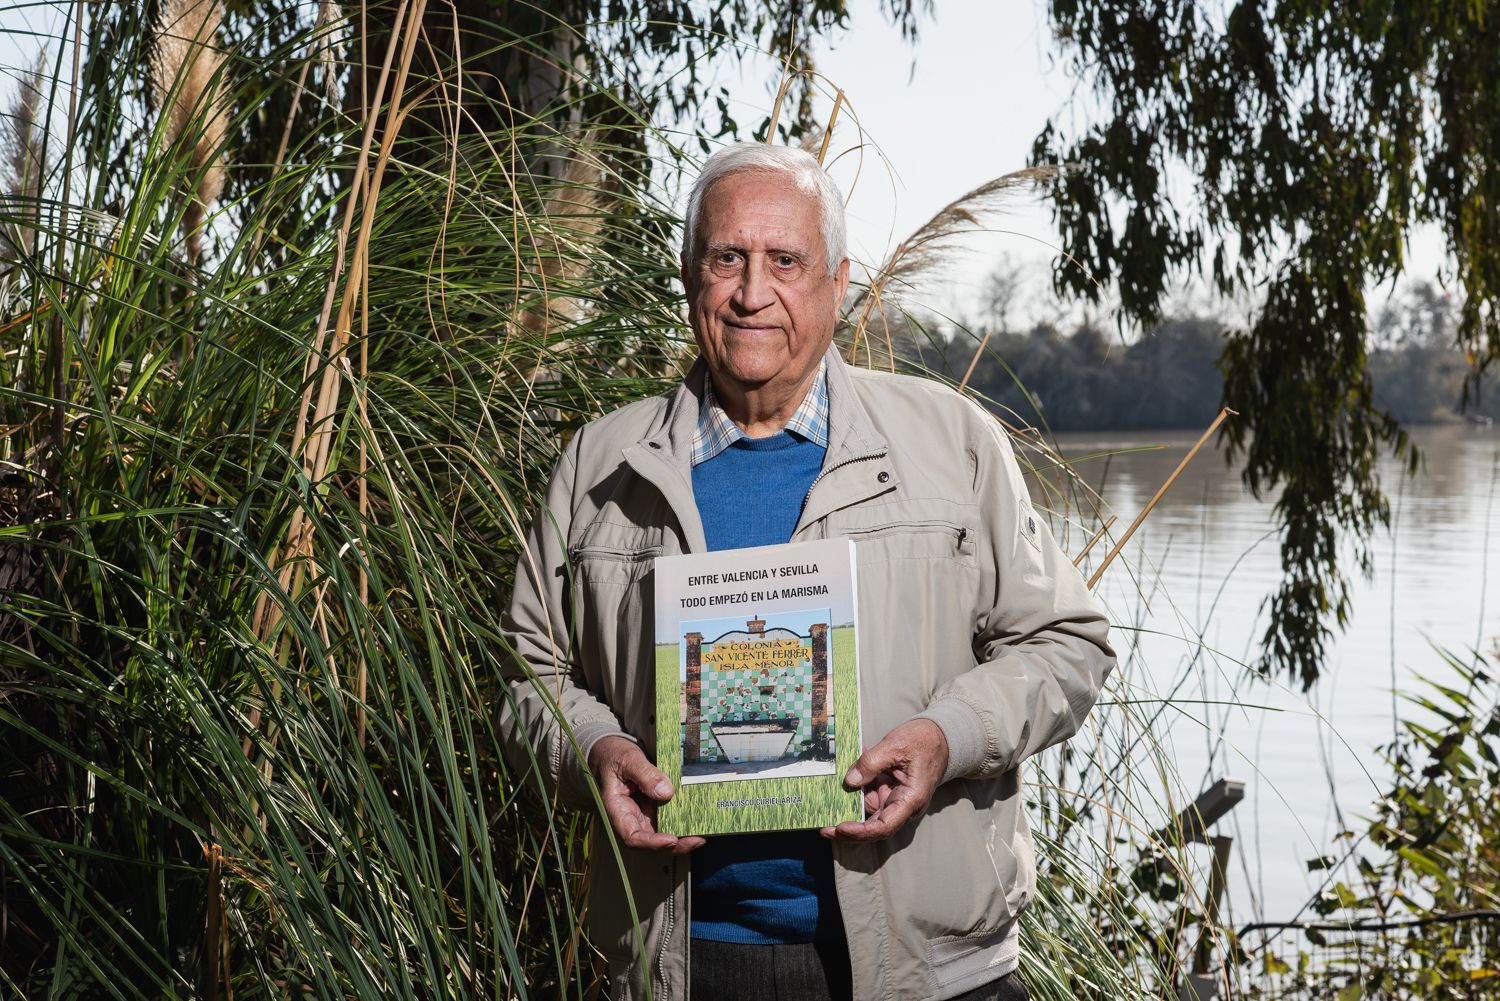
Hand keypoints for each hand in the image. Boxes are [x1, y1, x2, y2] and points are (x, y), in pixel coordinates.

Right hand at [587, 735, 704, 853]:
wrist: (612, 750)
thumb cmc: (615, 755)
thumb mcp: (628, 759)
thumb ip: (645, 774)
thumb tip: (667, 793)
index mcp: (618, 810)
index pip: (633, 837)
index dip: (652, 843)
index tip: (671, 839)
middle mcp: (632, 818)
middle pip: (651, 842)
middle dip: (675, 846)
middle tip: (697, 840)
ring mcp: (644, 814)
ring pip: (662, 835)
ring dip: (682, 839)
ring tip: (702, 834)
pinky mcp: (655, 808)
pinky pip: (669, 820)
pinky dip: (683, 824)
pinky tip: (699, 822)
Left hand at [821, 719, 948, 841]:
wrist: (940, 736)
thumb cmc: (924, 741)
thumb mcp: (895, 746)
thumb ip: (872, 763)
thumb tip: (850, 781)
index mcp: (910, 800)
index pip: (884, 827)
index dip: (860, 831)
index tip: (840, 828)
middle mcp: (902, 805)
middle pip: (873, 826)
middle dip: (848, 828)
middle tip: (823, 827)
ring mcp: (895, 799)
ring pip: (867, 809)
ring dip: (849, 801)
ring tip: (829, 790)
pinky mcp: (889, 790)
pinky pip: (869, 793)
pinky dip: (857, 785)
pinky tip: (848, 769)